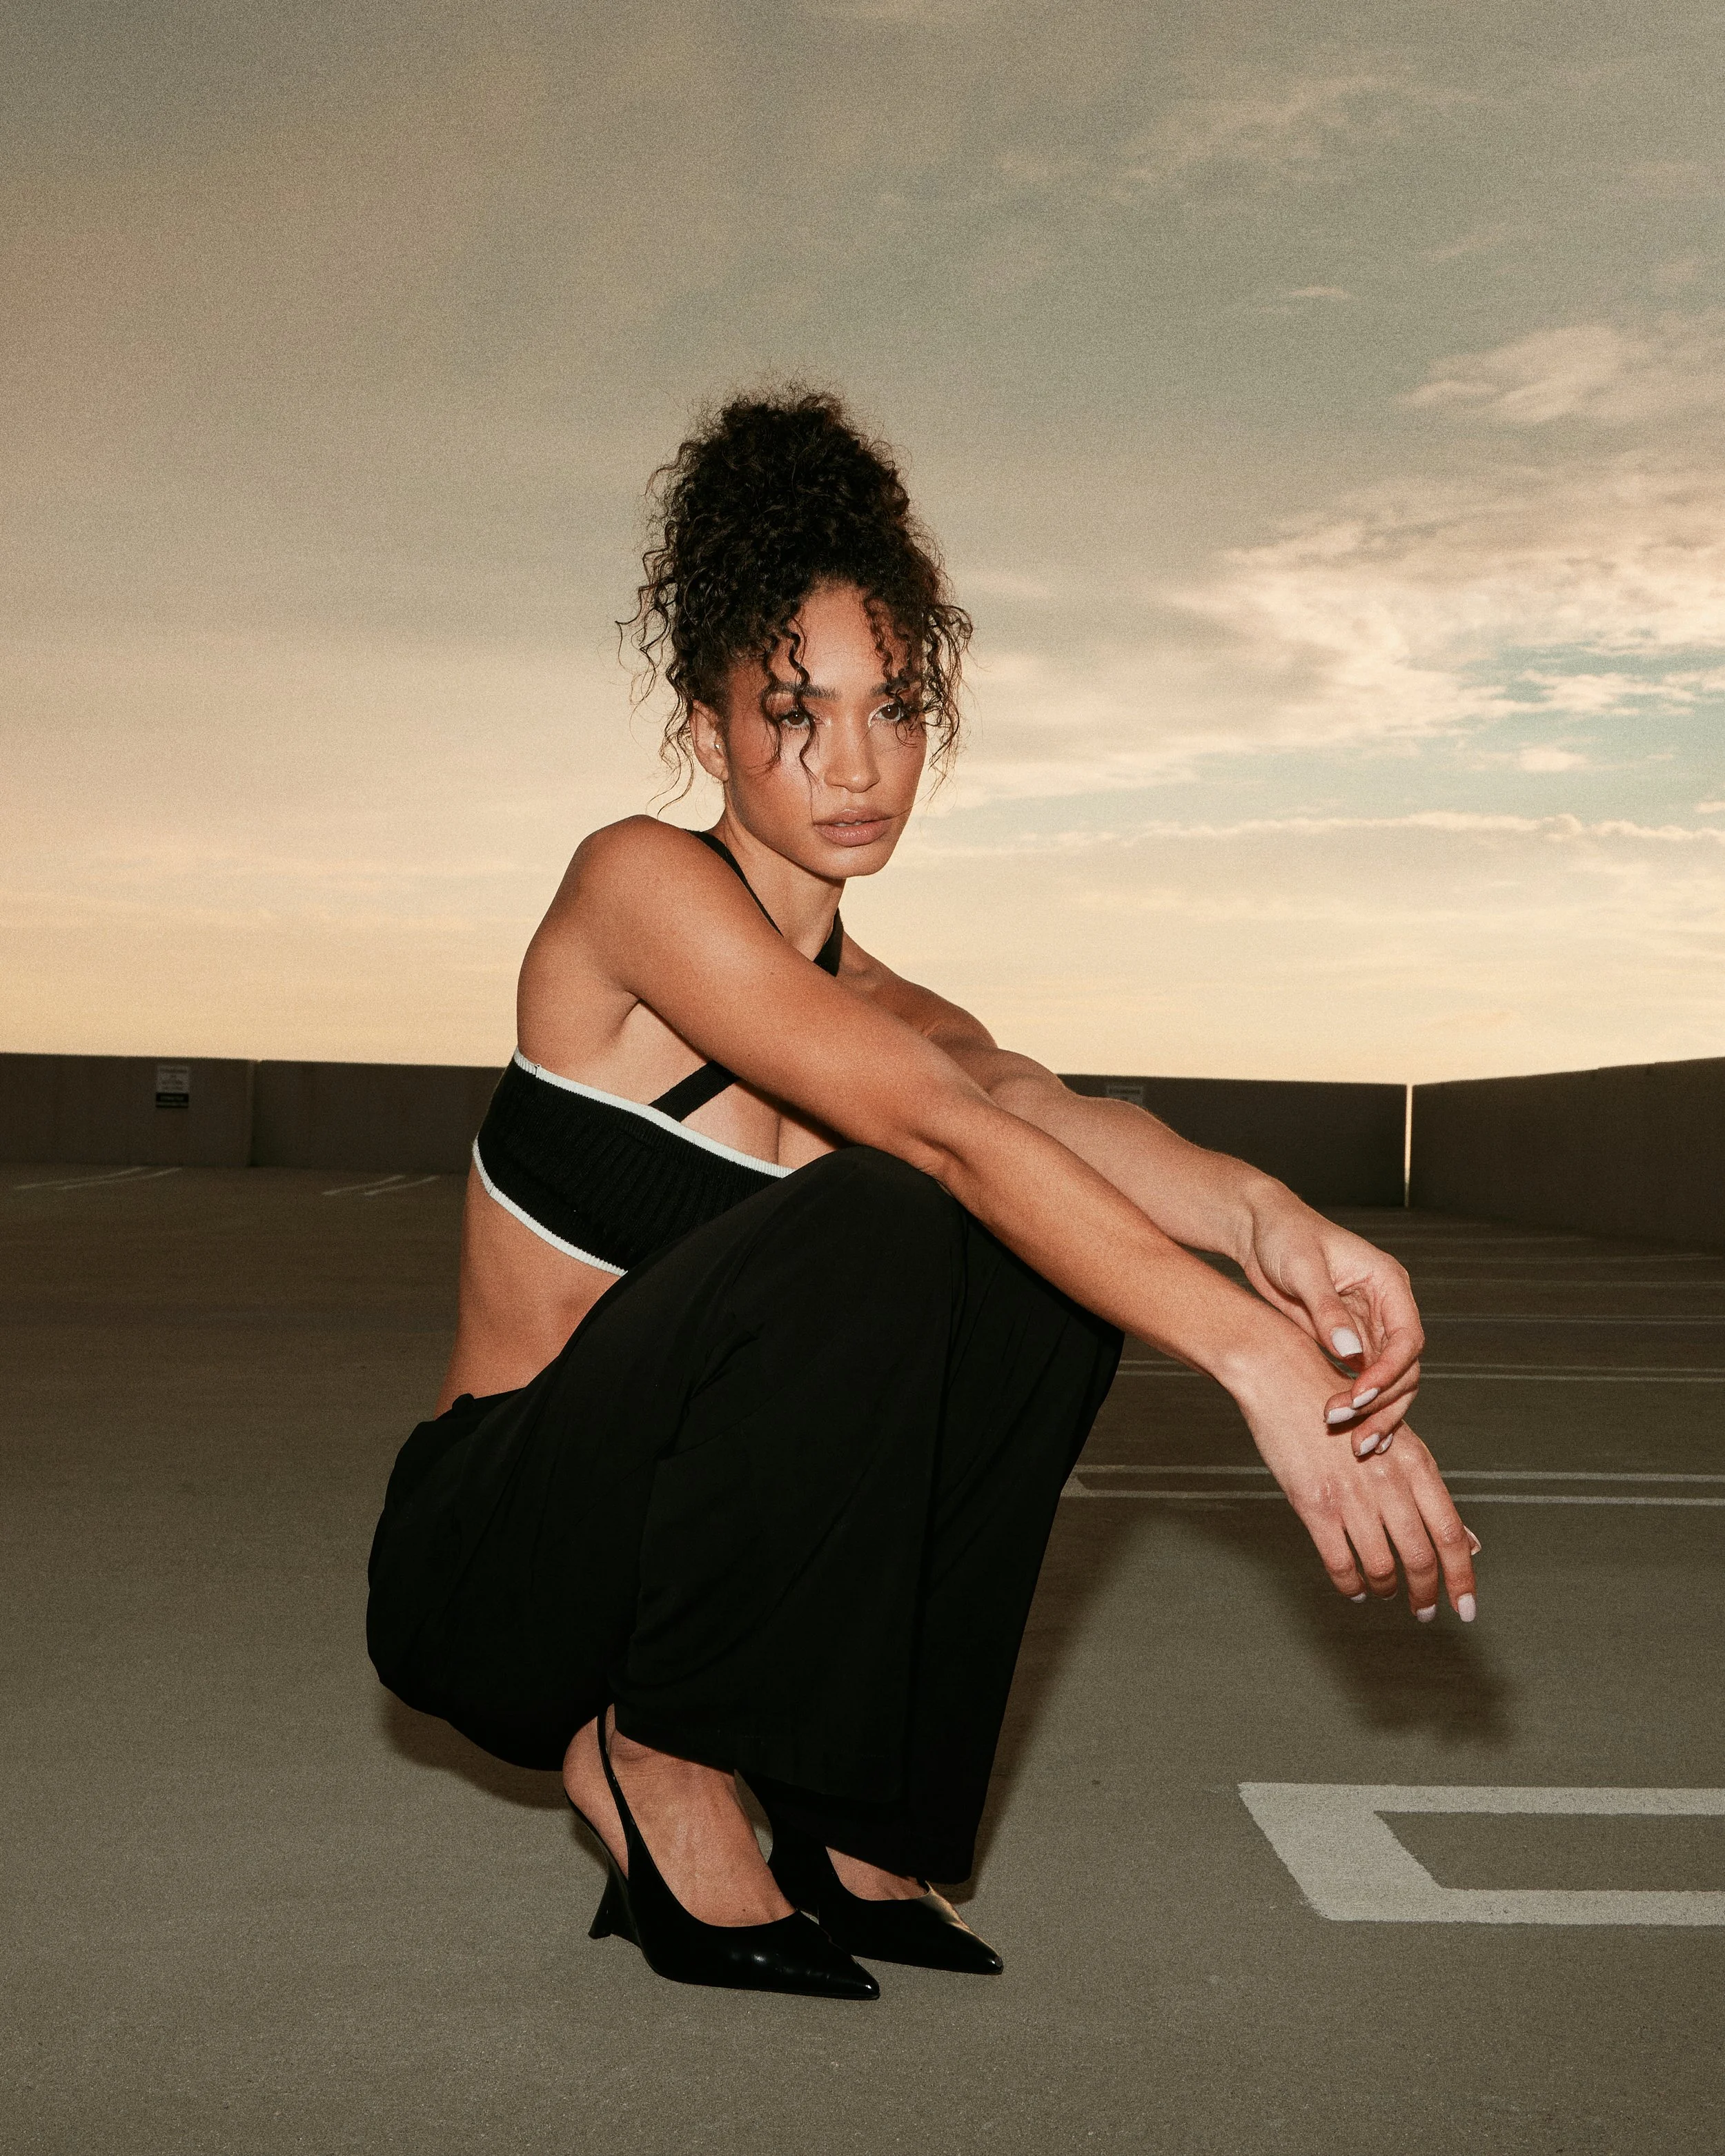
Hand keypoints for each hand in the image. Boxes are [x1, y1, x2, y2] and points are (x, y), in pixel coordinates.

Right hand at [1232, 1331, 1479, 1620]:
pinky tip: (1354, 1588)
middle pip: (1420, 1556)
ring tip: (1386, 1594)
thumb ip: (1431, 1494)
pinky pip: (1340, 1562)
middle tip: (1424, 1612)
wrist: (1286, 1377)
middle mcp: (1388, 1481)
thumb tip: (1470, 1545)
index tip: (1467, 1609)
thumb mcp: (1398, 1443)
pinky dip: (1350, 1584)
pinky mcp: (1314, 1504)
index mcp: (1415, 1463)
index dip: (1462, 1577)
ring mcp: (1351, 1494)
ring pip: (1381, 1565)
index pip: (1449, 1533)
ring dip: (1387, 1589)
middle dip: (1426, 1593)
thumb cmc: (1345, 1410)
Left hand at [1237, 1196, 1422, 1459]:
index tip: (1360, 1396)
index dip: (1389, 1372)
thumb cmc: (1283, 1235)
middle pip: (1405, 1368)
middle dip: (1383, 1402)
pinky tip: (1356, 1435)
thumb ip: (1327, 1310)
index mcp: (1387, 1283)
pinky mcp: (1347, 1343)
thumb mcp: (1302, 1268)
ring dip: (1375, 1413)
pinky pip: (1366, 1383)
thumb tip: (1350, 1353)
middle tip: (1348, 1427)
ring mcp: (1369, 1328)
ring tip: (1353, 1442)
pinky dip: (1363, 1409)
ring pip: (1390, 1382)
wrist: (1259, 1233)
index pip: (1406, 1338)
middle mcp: (1386, 1308)